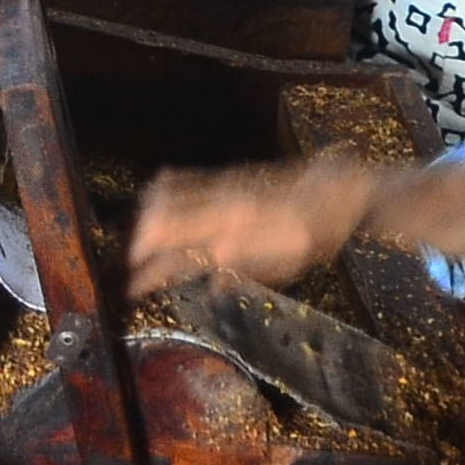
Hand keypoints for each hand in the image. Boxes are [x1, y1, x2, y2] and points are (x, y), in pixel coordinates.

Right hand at [125, 154, 394, 297]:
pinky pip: (184, 180)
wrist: (335, 190)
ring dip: (144, 220)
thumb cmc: (315, 234)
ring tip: (136, 242)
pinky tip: (153, 198)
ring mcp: (221, 188)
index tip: (131, 286)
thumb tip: (213, 285)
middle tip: (128, 269)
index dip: (150, 271)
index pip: (178, 252)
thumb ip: (244, 269)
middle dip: (138, 247)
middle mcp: (220, 206)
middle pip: (163, 223)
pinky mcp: (227, 177)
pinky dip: (162, 191)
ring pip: (166, 198)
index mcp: (234, 231)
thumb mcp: (286, 263)